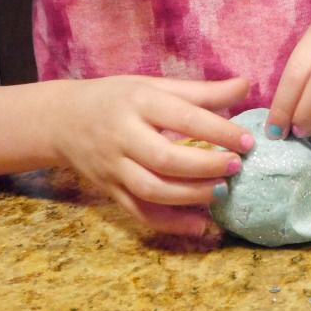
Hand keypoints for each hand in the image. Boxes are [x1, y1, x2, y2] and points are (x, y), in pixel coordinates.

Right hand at [50, 76, 253, 236]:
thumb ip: (202, 91)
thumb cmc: (117, 98)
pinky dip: (171, 223)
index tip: (248, 141)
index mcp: (138, 102)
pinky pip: (140, 213)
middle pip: (166, 159)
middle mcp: (123, 136)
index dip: (219, 132)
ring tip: (222, 190)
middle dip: (206, 167)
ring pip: (153, 190)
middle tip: (236, 167)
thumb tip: (246, 86)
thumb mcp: (155, 86)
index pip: (184, 118)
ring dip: (192, 196)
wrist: (62, 120)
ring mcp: (114, 167)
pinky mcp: (110, 191)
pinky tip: (200, 225)